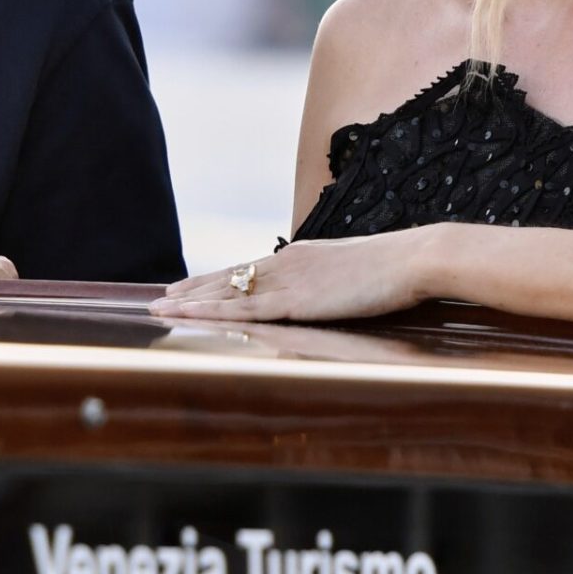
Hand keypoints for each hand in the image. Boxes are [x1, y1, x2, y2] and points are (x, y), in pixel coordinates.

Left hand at [148, 231, 428, 322]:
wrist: (412, 259)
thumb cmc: (392, 269)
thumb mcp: (350, 274)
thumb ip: (327, 285)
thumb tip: (319, 297)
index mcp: (298, 257)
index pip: (246, 271)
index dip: (214, 281)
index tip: (188, 287)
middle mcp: (285, 265)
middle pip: (228, 280)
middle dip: (192, 291)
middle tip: (160, 300)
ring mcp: (288, 282)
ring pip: (228, 294)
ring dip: (192, 303)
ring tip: (161, 309)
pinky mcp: (296, 301)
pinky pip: (245, 310)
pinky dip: (213, 313)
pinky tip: (191, 316)